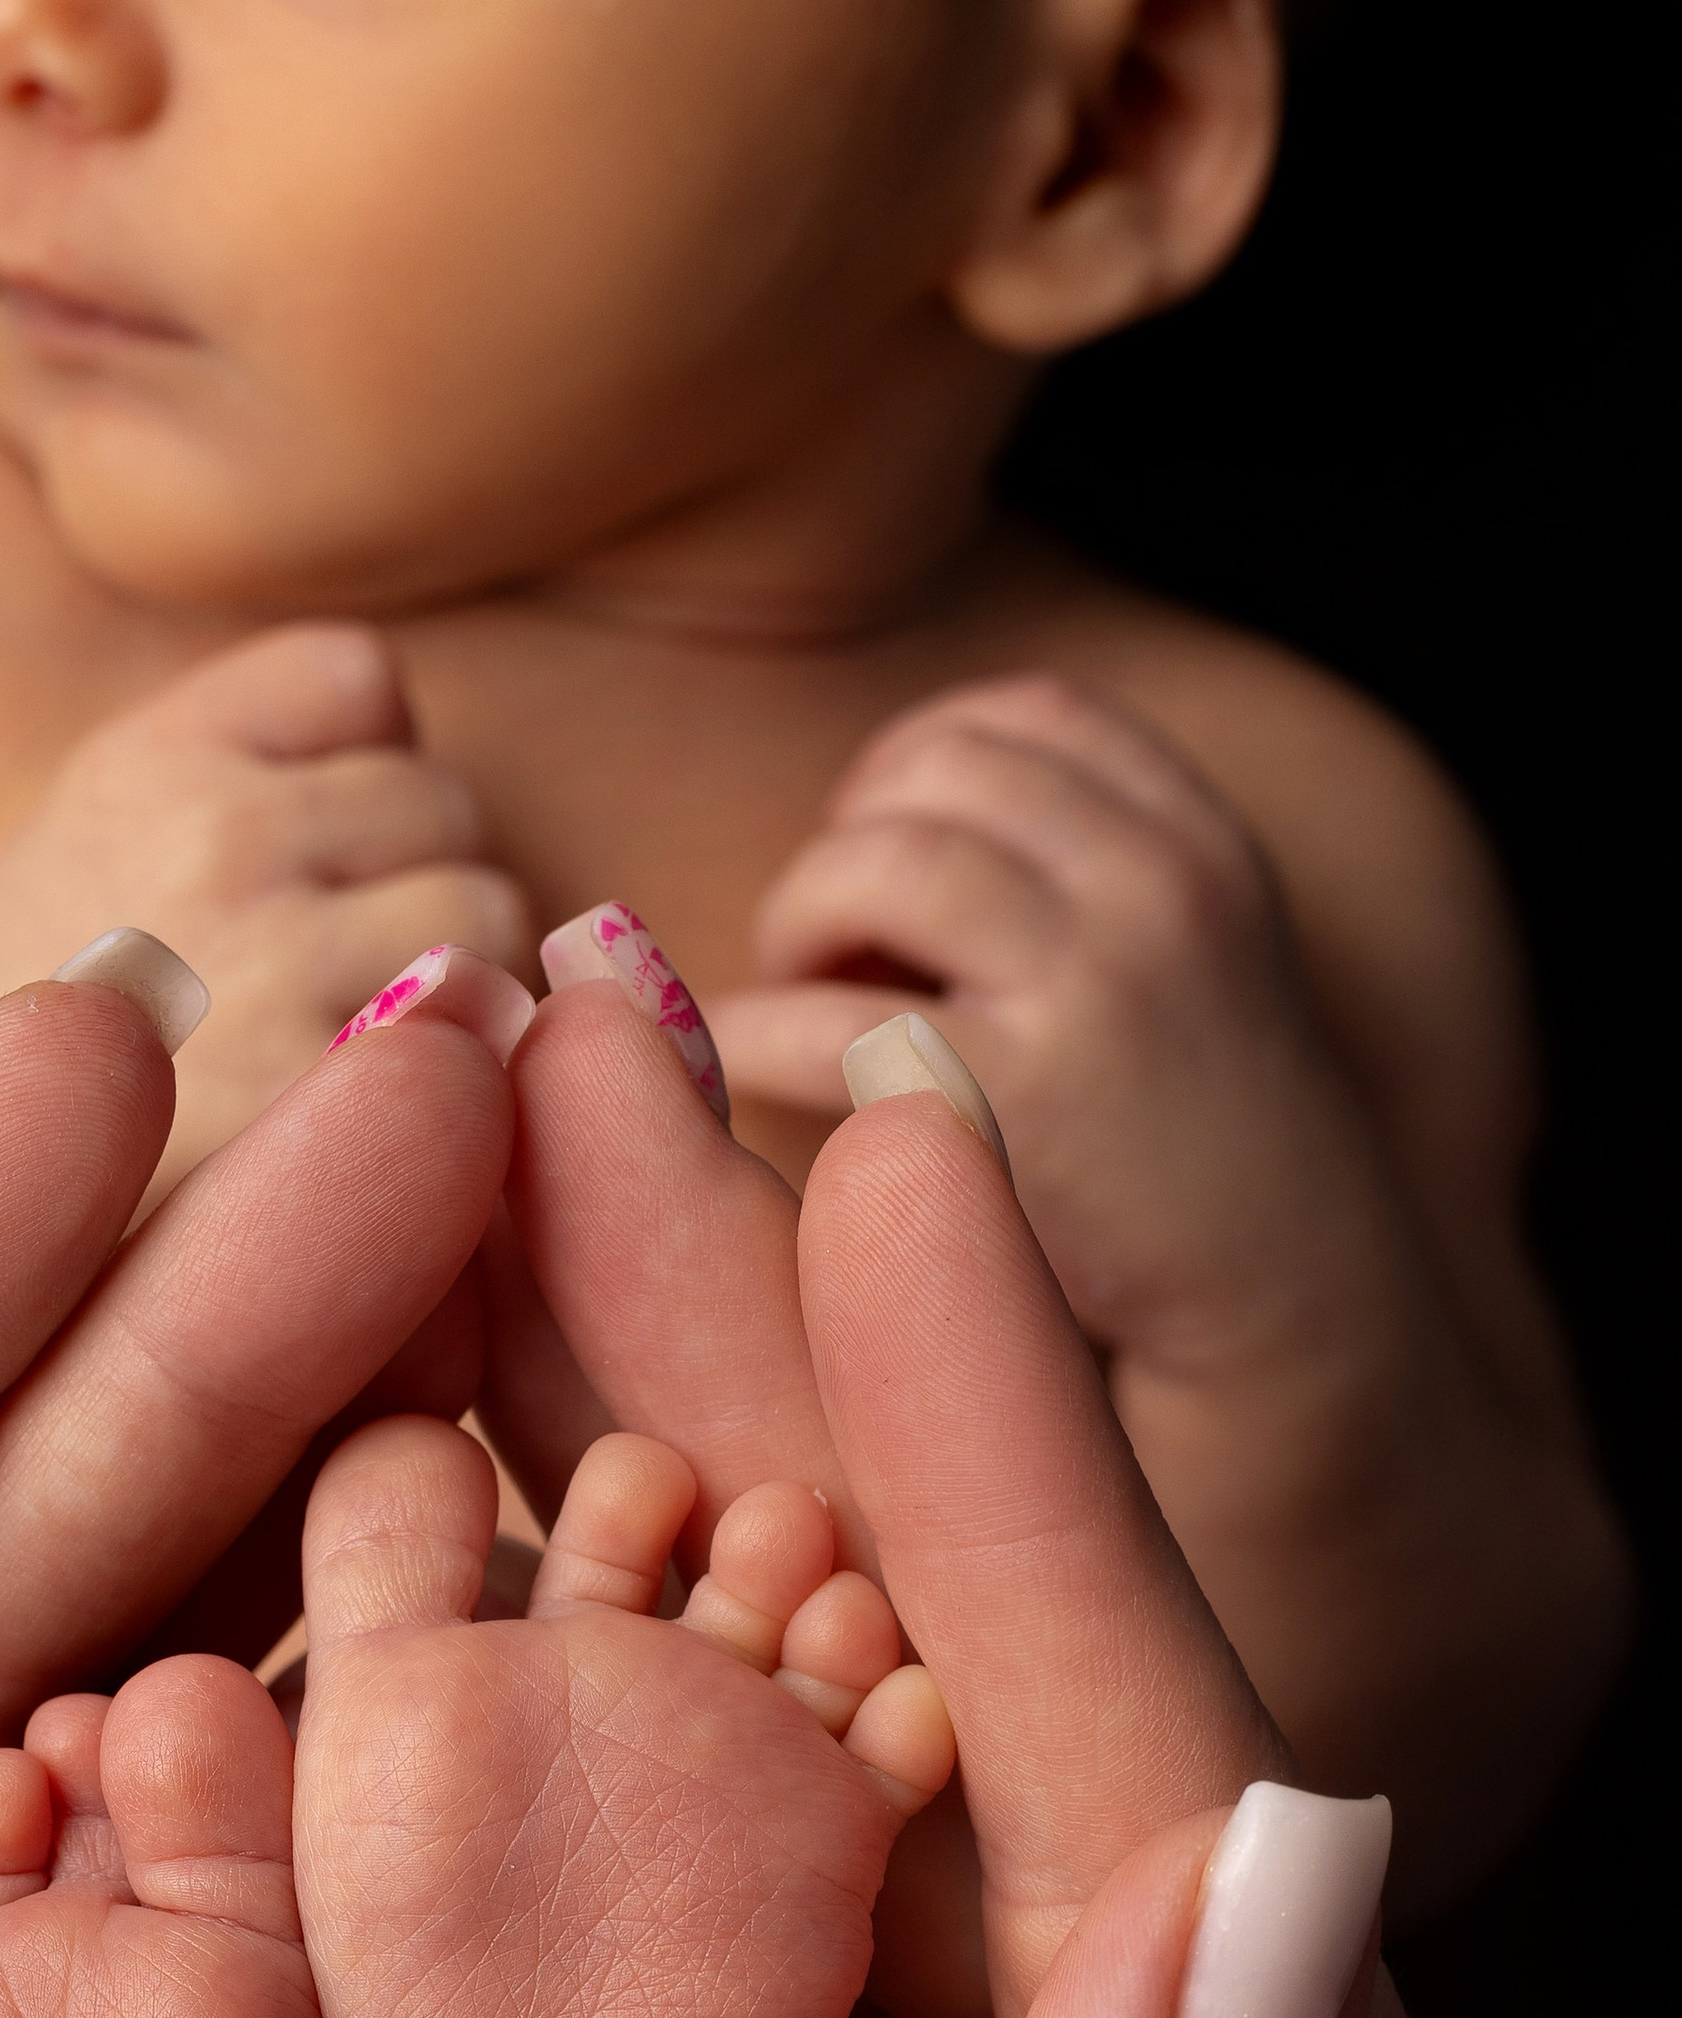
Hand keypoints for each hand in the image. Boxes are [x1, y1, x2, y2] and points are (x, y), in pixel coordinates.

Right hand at [0, 626, 528, 1200]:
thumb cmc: (60, 1023)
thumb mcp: (102, 825)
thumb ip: (259, 759)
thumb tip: (435, 787)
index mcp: (154, 760)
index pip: (358, 681)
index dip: (358, 766)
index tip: (303, 862)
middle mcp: (215, 840)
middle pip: (443, 805)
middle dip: (416, 884)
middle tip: (336, 983)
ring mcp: (277, 970)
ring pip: (490, 915)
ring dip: (462, 982)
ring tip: (363, 1054)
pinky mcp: (326, 1103)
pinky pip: (489, 1040)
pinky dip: (464, 1084)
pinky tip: (382, 1128)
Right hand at [304, 1080, 1532, 2017]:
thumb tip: (1291, 1858)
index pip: (1145, 1805)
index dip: (1011, 1476)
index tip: (883, 1153)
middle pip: (922, 1706)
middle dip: (751, 1366)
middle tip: (583, 1029)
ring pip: (737, 1748)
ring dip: (586, 1447)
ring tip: (453, 1148)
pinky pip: (589, 1896)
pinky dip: (467, 1668)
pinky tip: (344, 1452)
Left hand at [704, 677, 1395, 1376]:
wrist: (1284, 1300)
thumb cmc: (1194, 1137)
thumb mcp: (1188, 959)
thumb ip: (1077, 876)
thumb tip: (868, 834)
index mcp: (1199, 839)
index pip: (1026, 717)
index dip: (917, 764)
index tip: (877, 842)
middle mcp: (1159, 887)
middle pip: (932, 776)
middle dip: (846, 843)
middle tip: (822, 942)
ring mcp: (1095, 986)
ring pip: (873, 867)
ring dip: (797, 917)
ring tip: (792, 988)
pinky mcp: (1016, 1104)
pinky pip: (822, 1024)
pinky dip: (747, 1031)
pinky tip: (732, 1064)